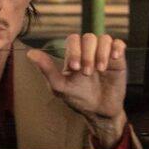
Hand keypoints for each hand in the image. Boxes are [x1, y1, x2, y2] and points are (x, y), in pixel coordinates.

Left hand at [27, 33, 127, 148]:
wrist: (99, 111)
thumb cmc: (78, 98)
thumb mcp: (60, 86)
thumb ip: (47, 69)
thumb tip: (30, 53)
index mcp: (74, 55)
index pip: (73, 39)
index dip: (74, 50)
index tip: (75, 67)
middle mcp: (89, 51)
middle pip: (89, 37)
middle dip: (87, 54)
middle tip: (87, 73)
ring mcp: (104, 54)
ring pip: (104, 38)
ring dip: (101, 53)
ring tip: (100, 70)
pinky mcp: (118, 59)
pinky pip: (119, 43)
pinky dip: (116, 48)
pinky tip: (114, 58)